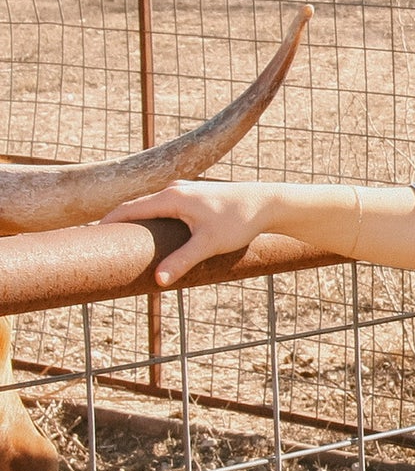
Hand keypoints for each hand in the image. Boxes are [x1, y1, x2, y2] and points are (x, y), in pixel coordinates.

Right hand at [102, 181, 276, 285]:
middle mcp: (174, 189)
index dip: (108, 223)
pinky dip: (151, 220)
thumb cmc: (239, 220)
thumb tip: (158, 281)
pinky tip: (150, 236)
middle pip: (136, 207)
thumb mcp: (208, 244)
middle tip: (97, 245)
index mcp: (171, 197)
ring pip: (150, 208)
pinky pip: (163, 209)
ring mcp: (184, 191)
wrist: (268, 202)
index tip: (89, 239)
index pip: (129, 209)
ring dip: (135, 222)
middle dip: (117, 225)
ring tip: (119, 244)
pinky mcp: (194, 197)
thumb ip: (182, 261)